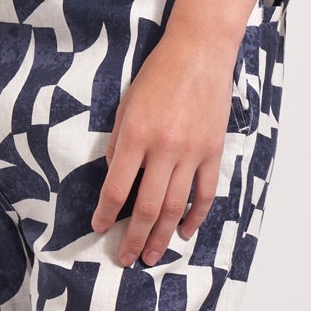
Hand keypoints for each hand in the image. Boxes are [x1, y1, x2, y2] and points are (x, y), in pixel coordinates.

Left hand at [93, 14, 240, 265]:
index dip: (105, 214)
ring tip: (152, 256)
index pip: (115, 188)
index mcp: (135, 136)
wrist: (199, 52)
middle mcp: (163, 149)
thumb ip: (119, 143)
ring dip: (162, 236)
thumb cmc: (158, 74)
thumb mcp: (126, 105)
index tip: (98, 229)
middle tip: (126, 258)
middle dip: (134, 238)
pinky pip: (204, 193)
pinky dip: (195, 217)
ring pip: (175, 207)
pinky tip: (184, 232)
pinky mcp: (212, 152)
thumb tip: (116, 178)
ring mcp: (191, 152)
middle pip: (146, 207)